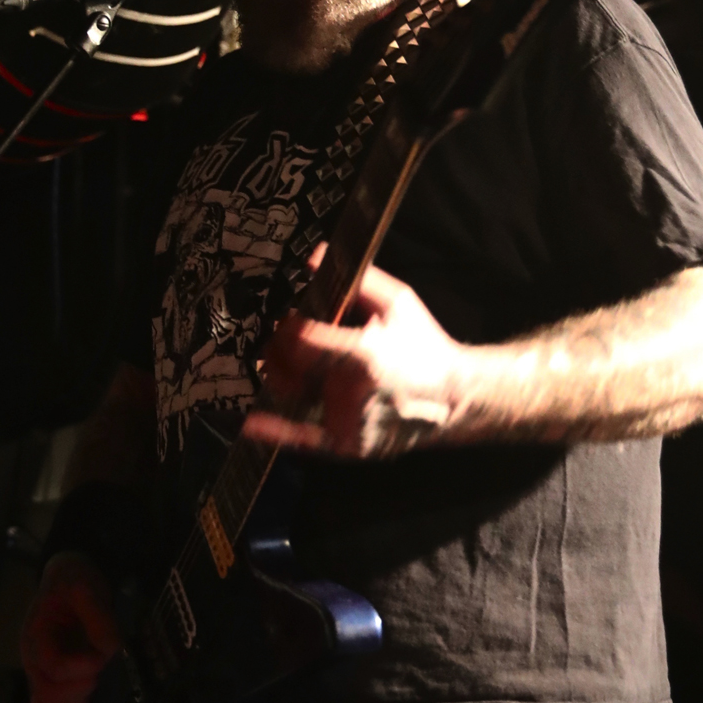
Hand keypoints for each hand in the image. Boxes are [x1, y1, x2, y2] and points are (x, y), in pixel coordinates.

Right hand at [20, 552, 121, 702]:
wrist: (67, 580)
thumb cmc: (73, 581)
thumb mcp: (87, 586)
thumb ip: (98, 615)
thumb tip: (109, 649)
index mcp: (37, 633)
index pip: (51, 666)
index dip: (79, 667)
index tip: (100, 655)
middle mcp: (33, 657)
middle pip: (46, 694)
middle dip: (80, 684)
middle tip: (97, 664)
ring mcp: (39, 672)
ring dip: (76, 699)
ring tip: (92, 676)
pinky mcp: (51, 681)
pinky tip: (86, 686)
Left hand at [243, 252, 465, 457]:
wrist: (453, 398)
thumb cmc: (425, 346)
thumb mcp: (399, 302)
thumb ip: (358, 280)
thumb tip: (313, 258)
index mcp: (363, 356)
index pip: (300, 340)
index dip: (287, 327)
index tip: (290, 319)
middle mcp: (350, 394)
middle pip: (290, 370)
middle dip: (280, 351)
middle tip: (285, 340)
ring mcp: (347, 423)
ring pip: (293, 397)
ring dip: (283, 379)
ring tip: (289, 366)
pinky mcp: (347, 445)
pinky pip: (301, 438)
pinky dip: (274, 430)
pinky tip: (249, 424)